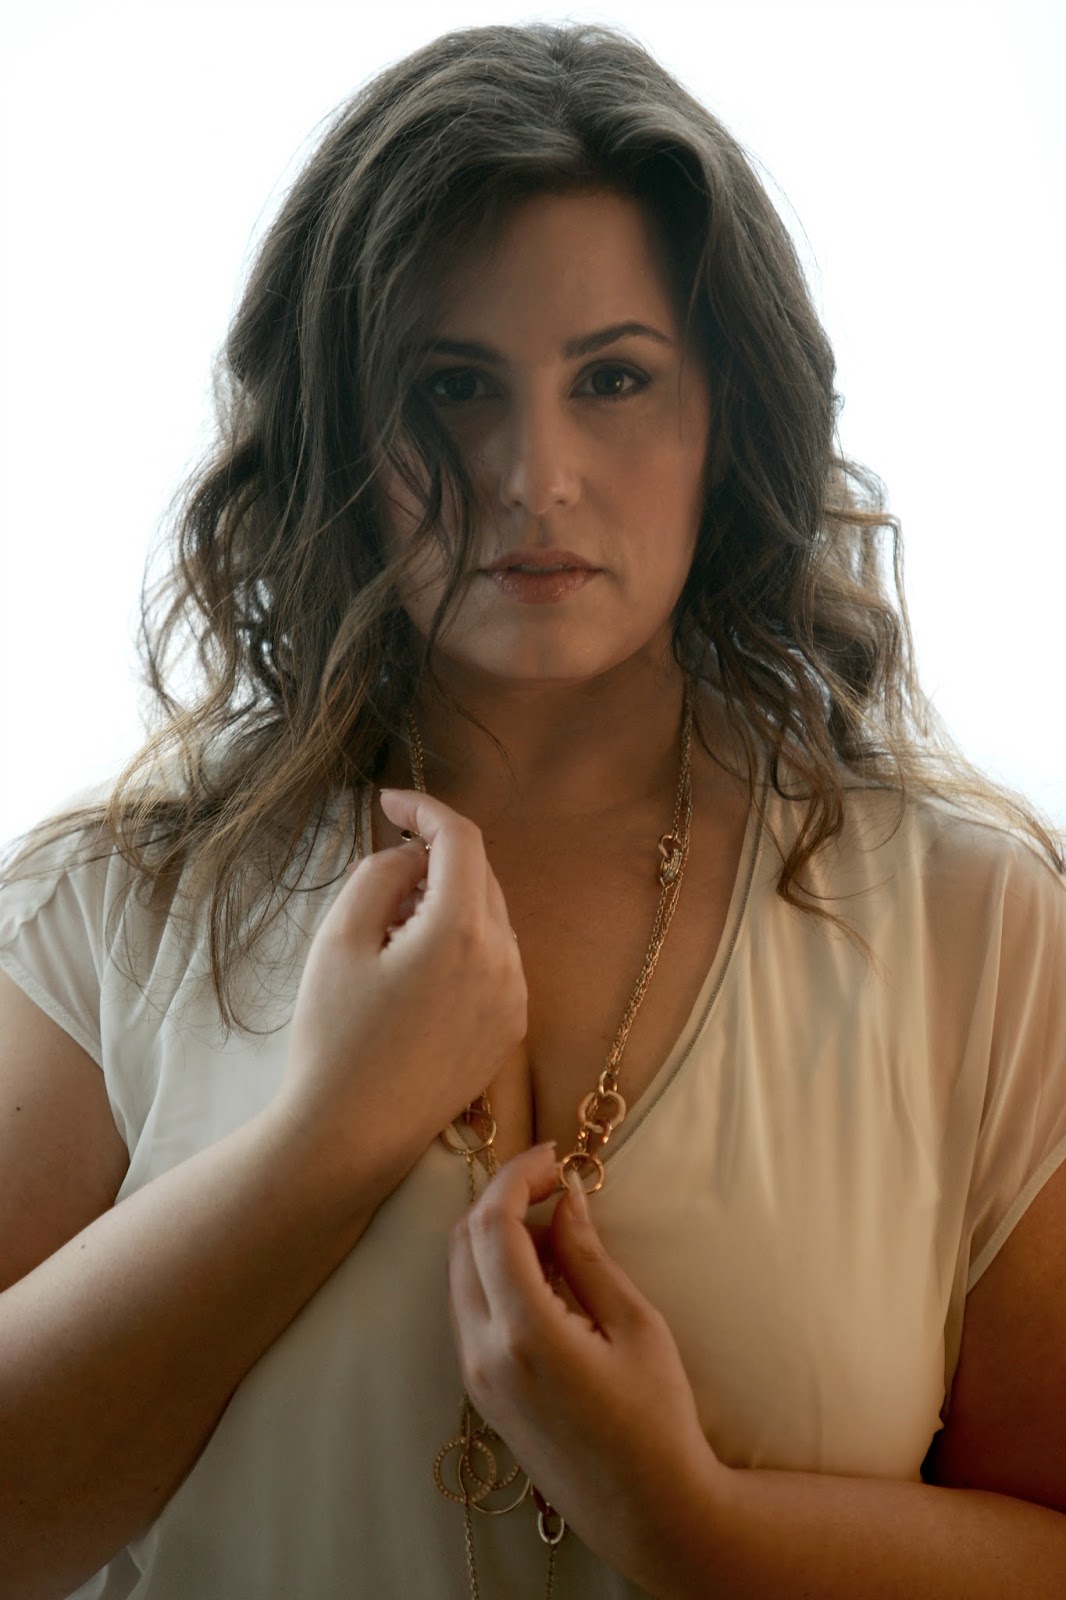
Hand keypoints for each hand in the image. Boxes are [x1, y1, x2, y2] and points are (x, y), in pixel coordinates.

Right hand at [275, 789, 526, 1200]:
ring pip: (489, 919)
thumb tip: (414, 860)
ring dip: (446, 905)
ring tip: (387, 936)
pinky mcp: (509, 1030)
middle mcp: (505, 962)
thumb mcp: (339, 939)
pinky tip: (413, 975)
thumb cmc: (334, 1038)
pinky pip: (495, 961)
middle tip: (378, 882)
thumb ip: (381, 875)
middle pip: (480, 877)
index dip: (425, 808)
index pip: (462, 840)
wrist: (350, 1137)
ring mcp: (514, 999)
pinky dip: (462, 945)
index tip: (388, 802)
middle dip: (433, 861)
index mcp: (462, 932)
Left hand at [447, 1143, 726, 1590]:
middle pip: (462, 1242)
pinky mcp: (478, 1392)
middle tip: (552, 1179)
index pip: (493, 1226)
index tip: (554, 1157)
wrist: (648, 1513)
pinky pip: (469, 1307)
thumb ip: (589, 1257)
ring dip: (494, 1232)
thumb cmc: (658, 1420)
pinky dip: (493, 1270)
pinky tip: (542, 1267)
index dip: (518, 1177)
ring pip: (459, 1273)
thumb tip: (566, 1198)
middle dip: (501, 1196)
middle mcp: (483, 1355)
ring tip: (554, 1221)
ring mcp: (474, 1377)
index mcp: (525, 1335)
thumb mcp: (637, 1327)